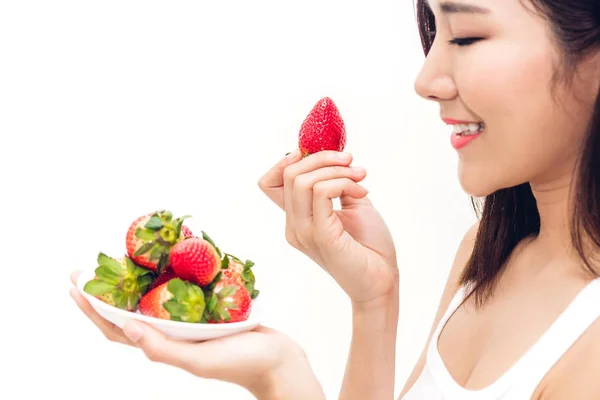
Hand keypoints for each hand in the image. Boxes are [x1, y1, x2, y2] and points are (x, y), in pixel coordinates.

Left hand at [69, 271, 322, 397]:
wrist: (279, 361)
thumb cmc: (242, 364)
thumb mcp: (198, 360)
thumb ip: (161, 347)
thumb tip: (124, 327)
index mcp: (163, 346)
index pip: (116, 328)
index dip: (93, 309)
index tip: (76, 286)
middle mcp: (171, 333)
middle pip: (128, 312)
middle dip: (105, 292)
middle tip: (90, 268)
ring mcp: (189, 323)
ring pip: (153, 301)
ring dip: (133, 283)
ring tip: (121, 261)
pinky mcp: (207, 313)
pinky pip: (181, 294)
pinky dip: (170, 278)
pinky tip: (170, 263)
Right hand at [258, 150, 397, 304]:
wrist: (382, 280)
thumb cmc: (368, 246)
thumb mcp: (351, 205)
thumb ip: (337, 184)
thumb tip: (335, 158)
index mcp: (297, 219)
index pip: (270, 183)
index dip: (287, 161)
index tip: (321, 156)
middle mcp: (294, 226)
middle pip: (289, 173)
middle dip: (323, 158)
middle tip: (352, 163)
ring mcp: (303, 232)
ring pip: (301, 180)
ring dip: (336, 170)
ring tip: (360, 179)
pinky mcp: (320, 236)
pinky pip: (320, 192)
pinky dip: (343, 183)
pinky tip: (361, 192)